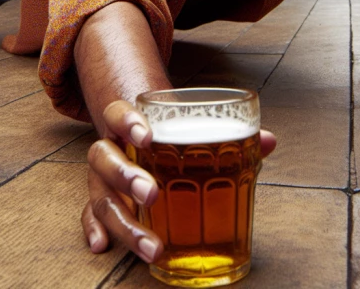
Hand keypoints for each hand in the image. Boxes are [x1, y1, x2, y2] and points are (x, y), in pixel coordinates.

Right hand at [81, 100, 277, 262]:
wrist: (140, 132)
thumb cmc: (172, 134)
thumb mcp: (192, 126)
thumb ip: (229, 133)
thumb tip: (269, 140)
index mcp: (130, 123)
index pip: (117, 113)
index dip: (128, 122)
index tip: (149, 136)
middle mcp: (111, 147)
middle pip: (103, 156)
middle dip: (126, 176)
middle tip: (153, 193)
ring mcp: (104, 177)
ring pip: (100, 195)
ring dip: (123, 222)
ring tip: (151, 245)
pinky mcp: (104, 201)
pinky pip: (90, 215)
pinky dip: (93, 229)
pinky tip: (102, 247)